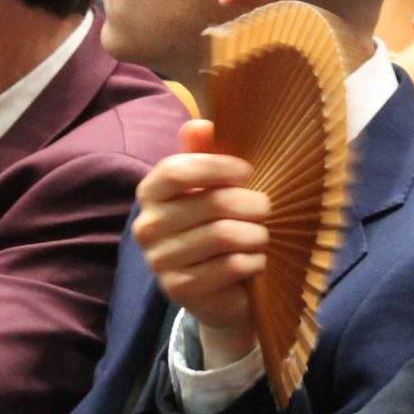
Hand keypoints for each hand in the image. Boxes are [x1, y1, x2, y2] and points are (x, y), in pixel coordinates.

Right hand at [133, 120, 271, 367]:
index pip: (176, 171)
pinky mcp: (179, 290)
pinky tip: (255, 260)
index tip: (247, 171)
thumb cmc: (213, 225)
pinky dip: (252, 261)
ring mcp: (160, 261)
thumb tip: (199, 124)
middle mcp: (147, 227)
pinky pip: (229, 267)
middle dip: (251, 204)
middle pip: (211, 204)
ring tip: (262, 235)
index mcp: (150, 193)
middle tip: (266, 208)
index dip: (216, 167)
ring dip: (255, 234)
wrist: (215, 290)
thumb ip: (202, 154)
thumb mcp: (208, 186)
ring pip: (224, 236)